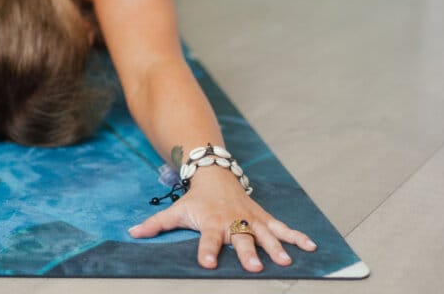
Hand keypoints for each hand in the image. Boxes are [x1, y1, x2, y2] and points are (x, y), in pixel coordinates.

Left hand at [128, 167, 316, 271]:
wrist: (215, 175)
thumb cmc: (195, 199)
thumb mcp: (175, 211)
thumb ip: (156, 225)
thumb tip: (132, 233)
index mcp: (210, 222)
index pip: (207, 239)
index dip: (207, 251)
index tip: (208, 264)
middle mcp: (232, 221)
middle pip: (240, 238)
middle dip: (247, 252)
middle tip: (254, 268)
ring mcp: (250, 219)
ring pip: (265, 233)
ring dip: (276, 247)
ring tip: (286, 261)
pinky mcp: (263, 217)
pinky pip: (282, 227)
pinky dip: (296, 236)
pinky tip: (311, 246)